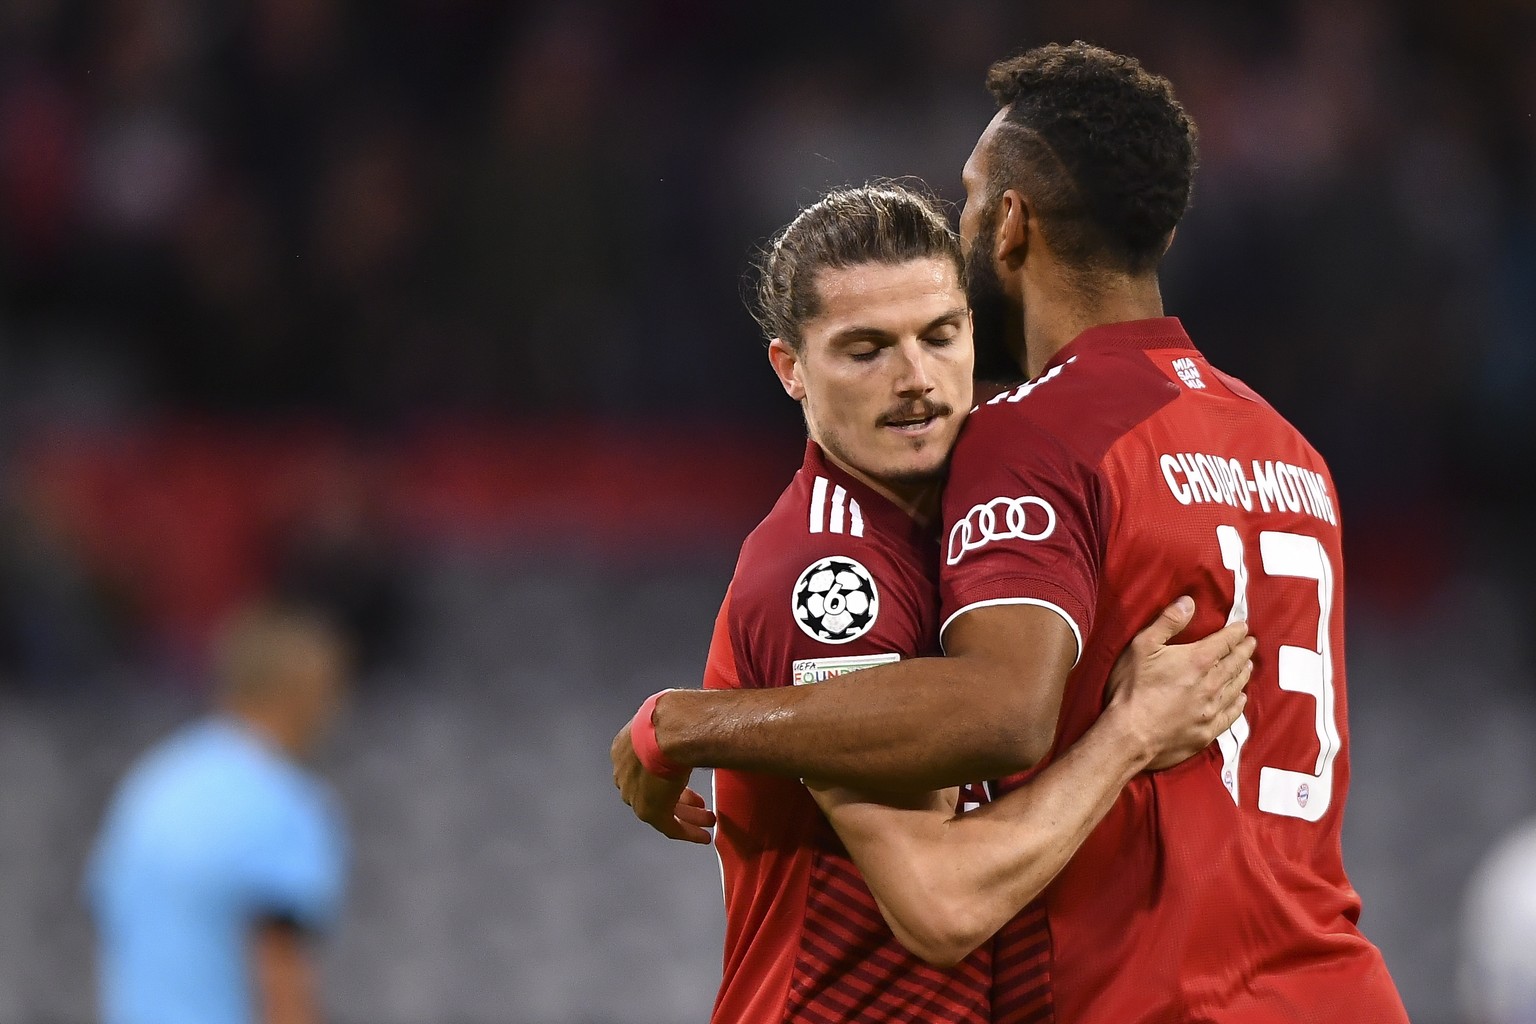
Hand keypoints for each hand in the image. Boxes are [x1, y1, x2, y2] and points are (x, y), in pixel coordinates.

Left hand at [611, 721, 716, 843]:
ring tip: (707, 819)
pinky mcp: (649, 810)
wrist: (667, 730)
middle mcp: (625, 773)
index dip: (667, 774)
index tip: (684, 780)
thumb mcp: (670, 719)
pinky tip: (702, 835)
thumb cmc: (671, 718)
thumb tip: (695, 722)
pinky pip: (670, 826)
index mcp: (624, 748)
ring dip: (688, 816)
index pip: (644, 770)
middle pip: (653, 791)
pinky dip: (687, 832)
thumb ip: (676, 728)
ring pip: (663, 810)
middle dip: (680, 798)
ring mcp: (634, 793)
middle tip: (699, 804)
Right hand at [1104, 596, 1254, 771]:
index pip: (1225, 642)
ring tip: (1248, 666)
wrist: (1130, 735)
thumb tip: (1189, 602)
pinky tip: (1241, 699)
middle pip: (1235, 663)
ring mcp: (1211, 710)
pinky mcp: (1207, 732)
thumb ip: (1168, 622)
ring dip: (1244, 674)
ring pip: (1236, 687)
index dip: (1236, 632)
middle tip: (1251, 644)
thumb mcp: (1142, 646)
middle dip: (1244, 651)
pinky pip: (1231, 715)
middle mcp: (1211, 684)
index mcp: (1197, 660)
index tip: (1243, 628)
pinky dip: (1239, 704)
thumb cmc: (1132, 689)